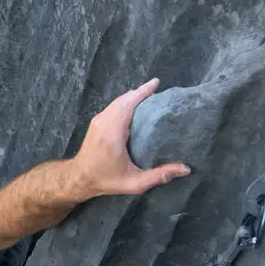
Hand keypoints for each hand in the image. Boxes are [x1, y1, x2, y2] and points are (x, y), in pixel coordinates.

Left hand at [75, 78, 191, 197]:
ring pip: (118, 101)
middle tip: (158, 91)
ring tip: (150, 96)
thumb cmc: (106, 180)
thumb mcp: (135, 182)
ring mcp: (98, 120)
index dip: (143, 92)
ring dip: (133, 96)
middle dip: (141, 92)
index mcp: (113, 133)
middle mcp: (104, 122)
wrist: (79, 178)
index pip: (129, 104)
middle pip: (125, 99)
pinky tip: (136, 105)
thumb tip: (185, 169)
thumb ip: (159, 175)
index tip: (156, 83)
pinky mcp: (96, 122)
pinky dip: (126, 102)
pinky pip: (113, 106)